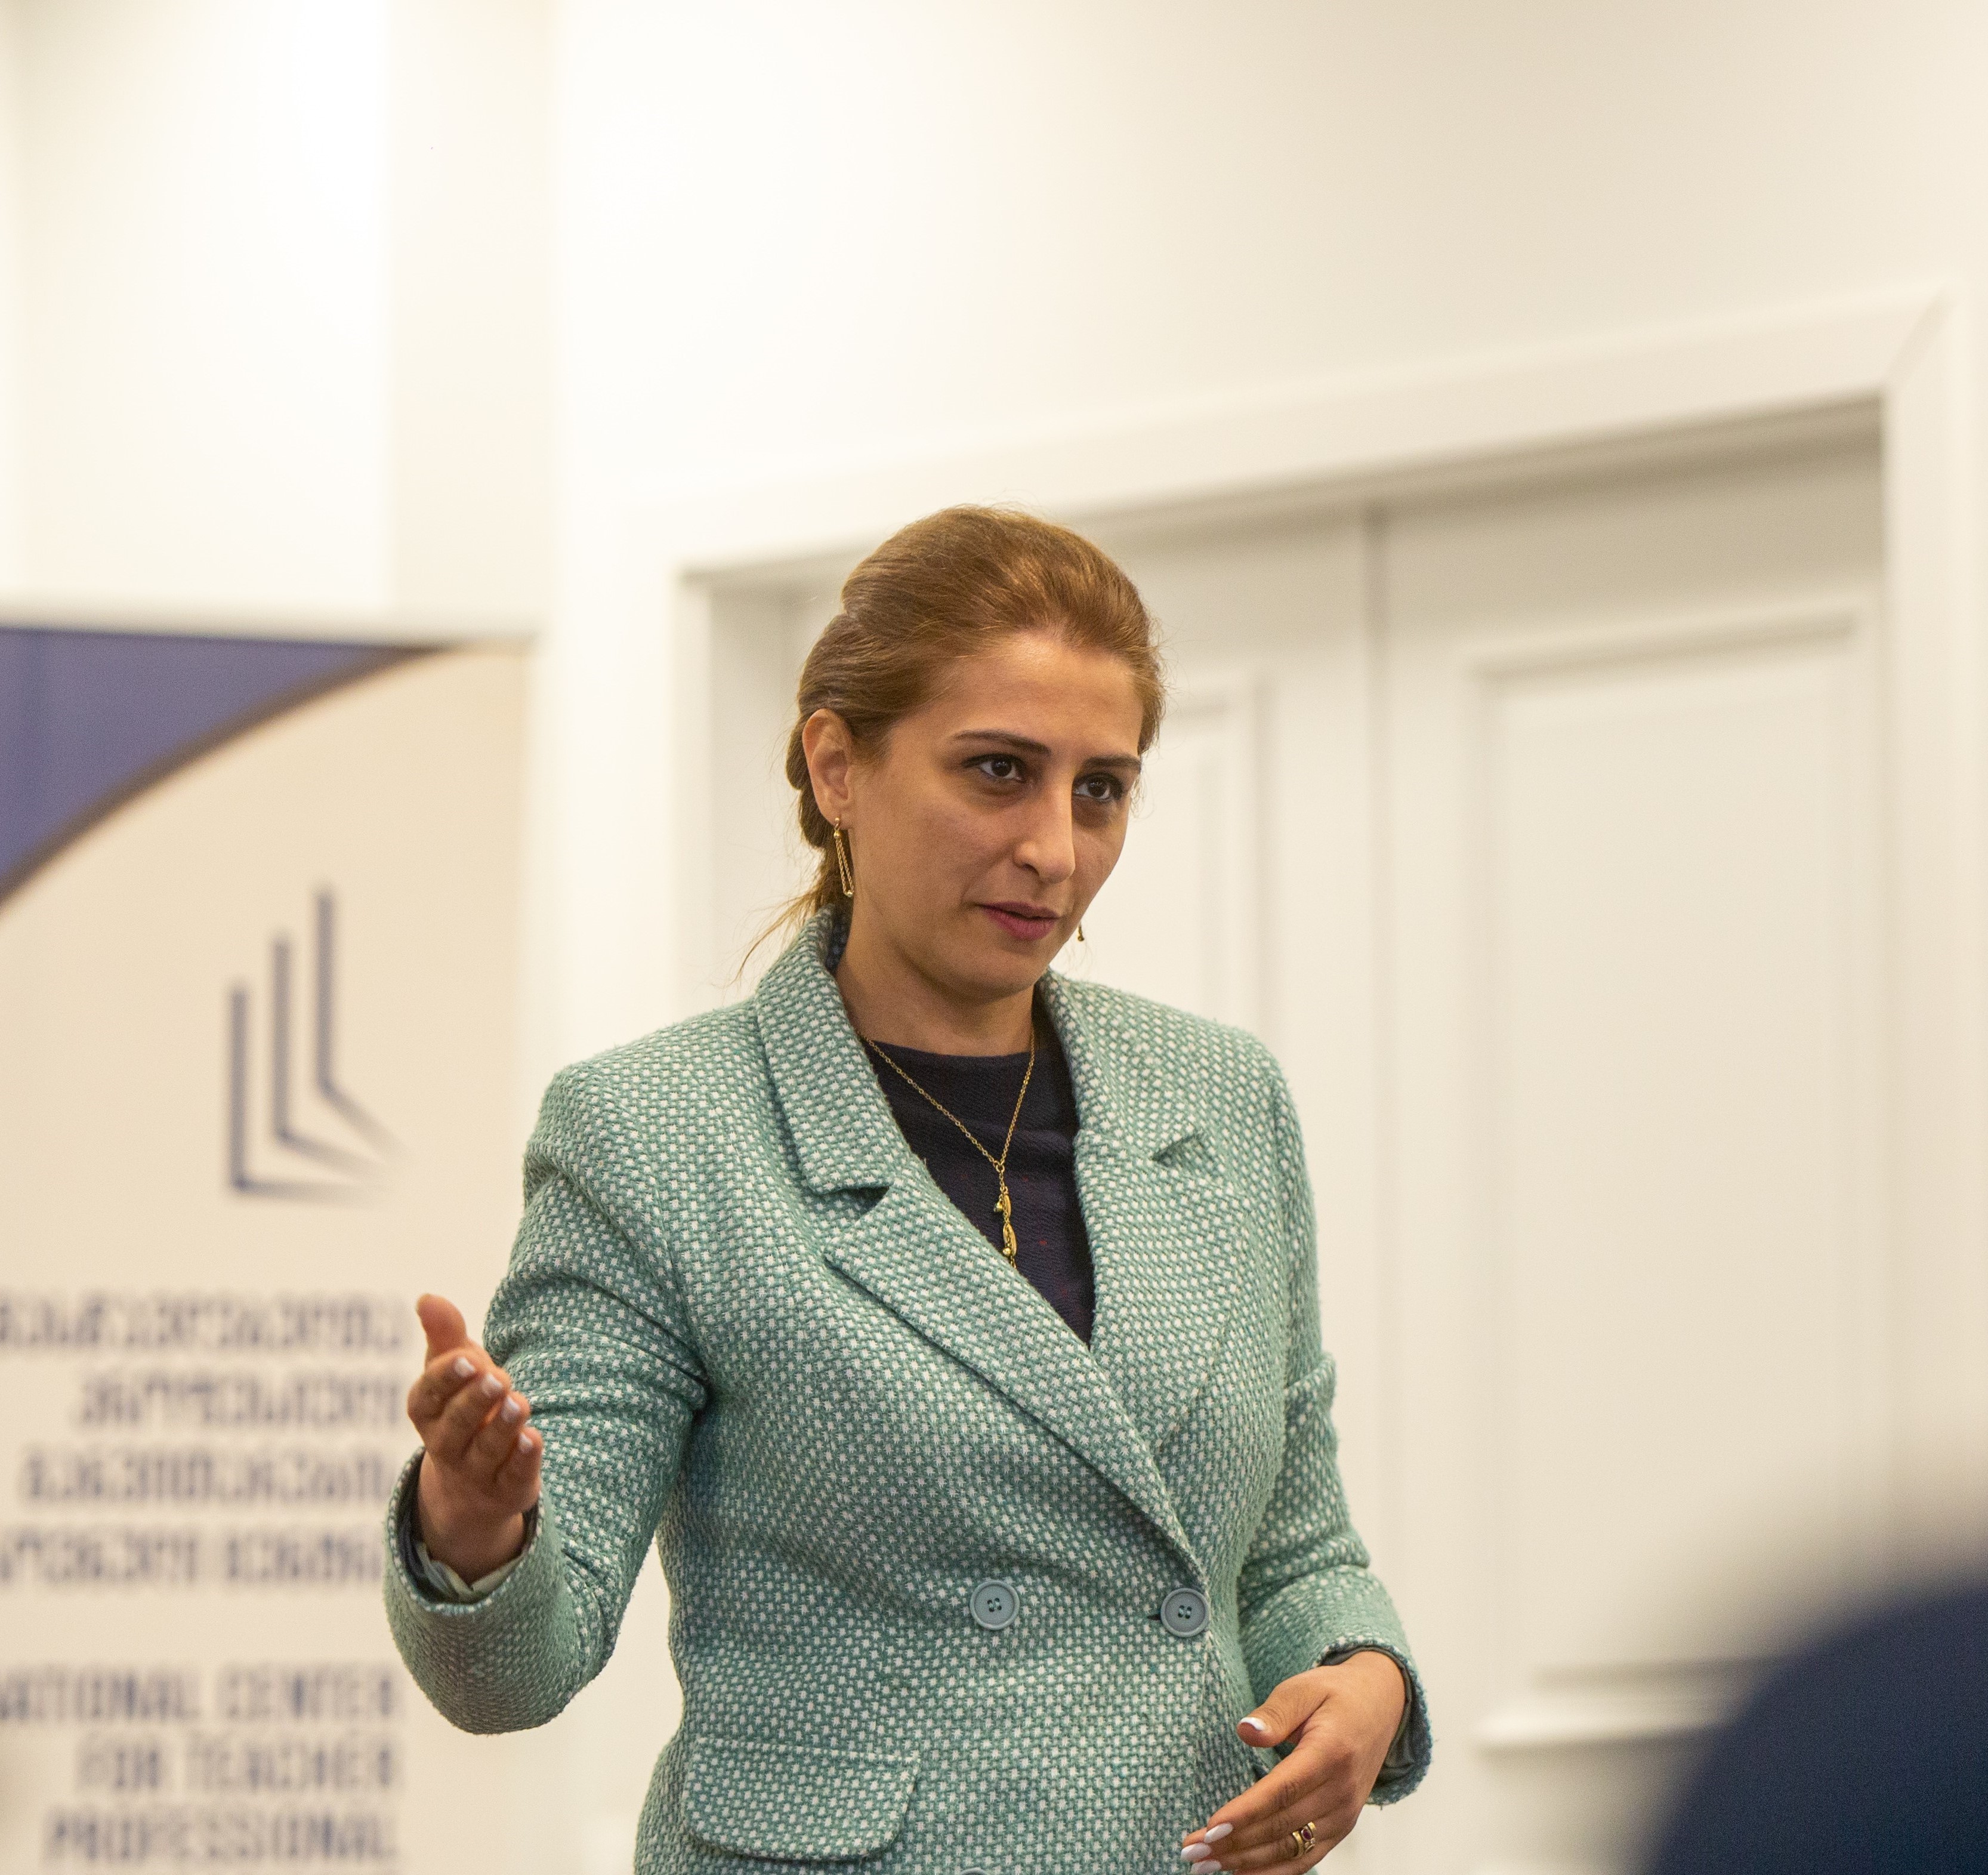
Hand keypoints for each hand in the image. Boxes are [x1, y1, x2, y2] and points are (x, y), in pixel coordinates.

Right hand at [406, 1293, 541, 1581]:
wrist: (474, 1479)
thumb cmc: (464, 1405)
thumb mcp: (456, 1370)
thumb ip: (446, 1335)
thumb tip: (427, 1297)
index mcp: (428, 1413)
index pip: (428, 1397)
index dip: (447, 1379)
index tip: (469, 1358)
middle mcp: (446, 1445)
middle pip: (455, 1426)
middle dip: (475, 1402)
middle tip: (497, 1377)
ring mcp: (475, 1472)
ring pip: (486, 1451)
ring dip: (502, 1428)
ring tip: (519, 1402)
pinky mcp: (506, 1489)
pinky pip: (511, 1477)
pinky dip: (522, 1460)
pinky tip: (533, 1439)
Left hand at [1178, 1652, 1406, 1869]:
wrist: (1379, 1707)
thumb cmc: (1333, 1695)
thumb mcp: (1303, 1688)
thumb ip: (1275, 1711)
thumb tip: (1245, 1731)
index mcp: (1332, 1753)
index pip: (1282, 1791)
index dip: (1245, 1813)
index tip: (1209, 1827)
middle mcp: (1342, 1791)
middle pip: (1282, 1827)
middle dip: (1234, 1844)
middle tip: (1192, 1851)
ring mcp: (1344, 1814)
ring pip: (1292, 1850)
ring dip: (1247, 1863)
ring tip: (1205, 1865)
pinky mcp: (1342, 1826)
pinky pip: (1307, 1857)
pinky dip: (1274, 1871)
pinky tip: (1241, 1874)